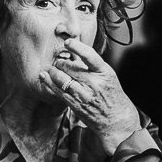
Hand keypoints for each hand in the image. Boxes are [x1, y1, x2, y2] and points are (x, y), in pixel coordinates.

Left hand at [38, 38, 140, 153]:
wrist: (116, 119)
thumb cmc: (112, 94)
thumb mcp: (107, 76)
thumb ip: (92, 65)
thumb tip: (73, 53)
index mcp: (104, 72)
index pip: (89, 55)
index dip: (76, 47)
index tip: (67, 42)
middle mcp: (94, 83)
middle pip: (70, 67)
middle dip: (61, 62)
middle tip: (59, 62)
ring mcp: (84, 95)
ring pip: (61, 79)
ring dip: (53, 72)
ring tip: (52, 70)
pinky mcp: (76, 105)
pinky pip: (58, 91)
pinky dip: (49, 82)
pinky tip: (44, 76)